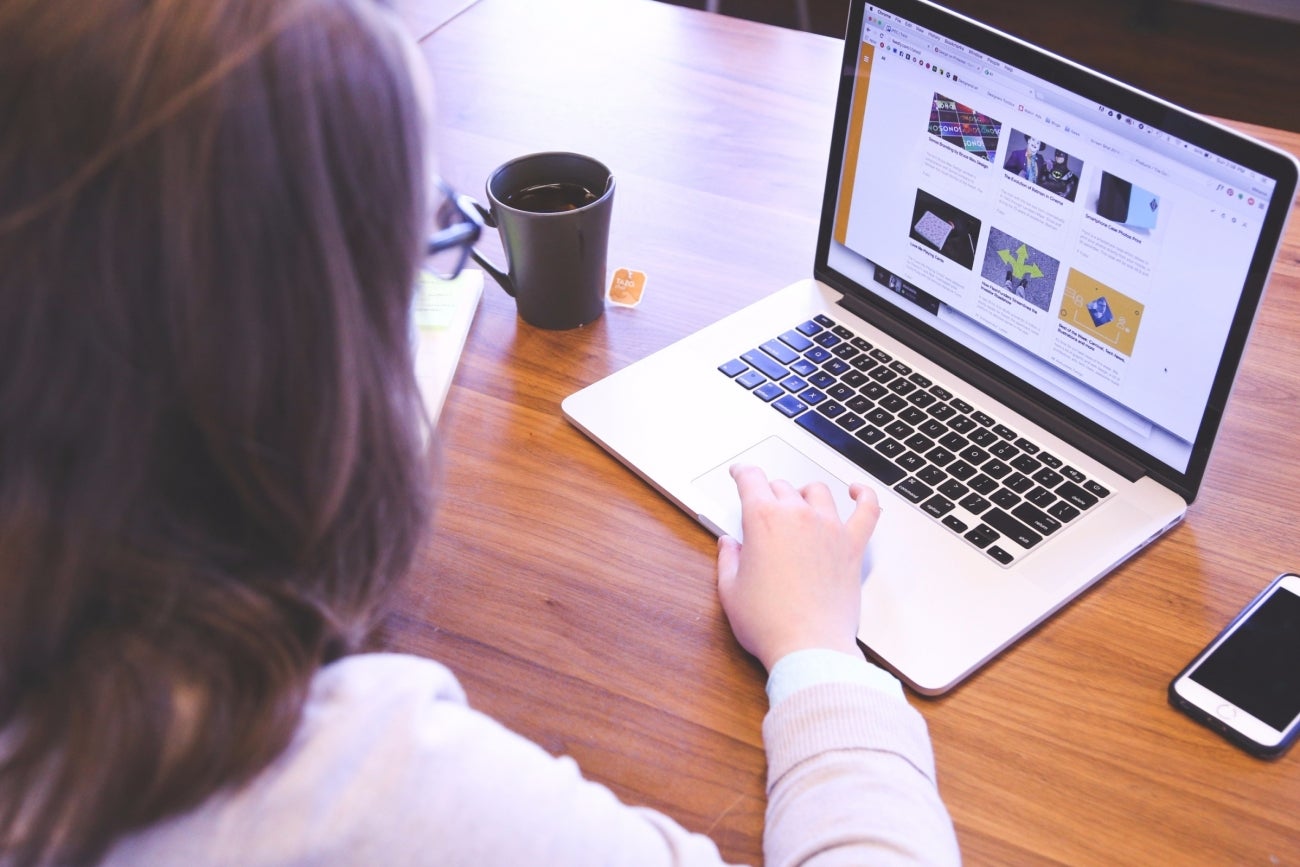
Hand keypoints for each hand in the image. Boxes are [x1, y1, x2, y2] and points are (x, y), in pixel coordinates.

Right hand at [716, 464, 881, 671]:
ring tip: (799, 502)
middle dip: (769, 493)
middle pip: (782, 487)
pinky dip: (864, 496)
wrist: (809, 646)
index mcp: (763, 520)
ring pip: (818, 492)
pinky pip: (867, 510)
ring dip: (804, 493)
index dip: (742, 472)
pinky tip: (857, 491)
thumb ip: (728, 560)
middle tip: (763, 507)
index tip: (740, 473)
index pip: (751, 480)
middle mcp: (798, 516)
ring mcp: (830, 528)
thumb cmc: (769, 623)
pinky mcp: (853, 546)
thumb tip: (729, 545)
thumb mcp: (731, 591)